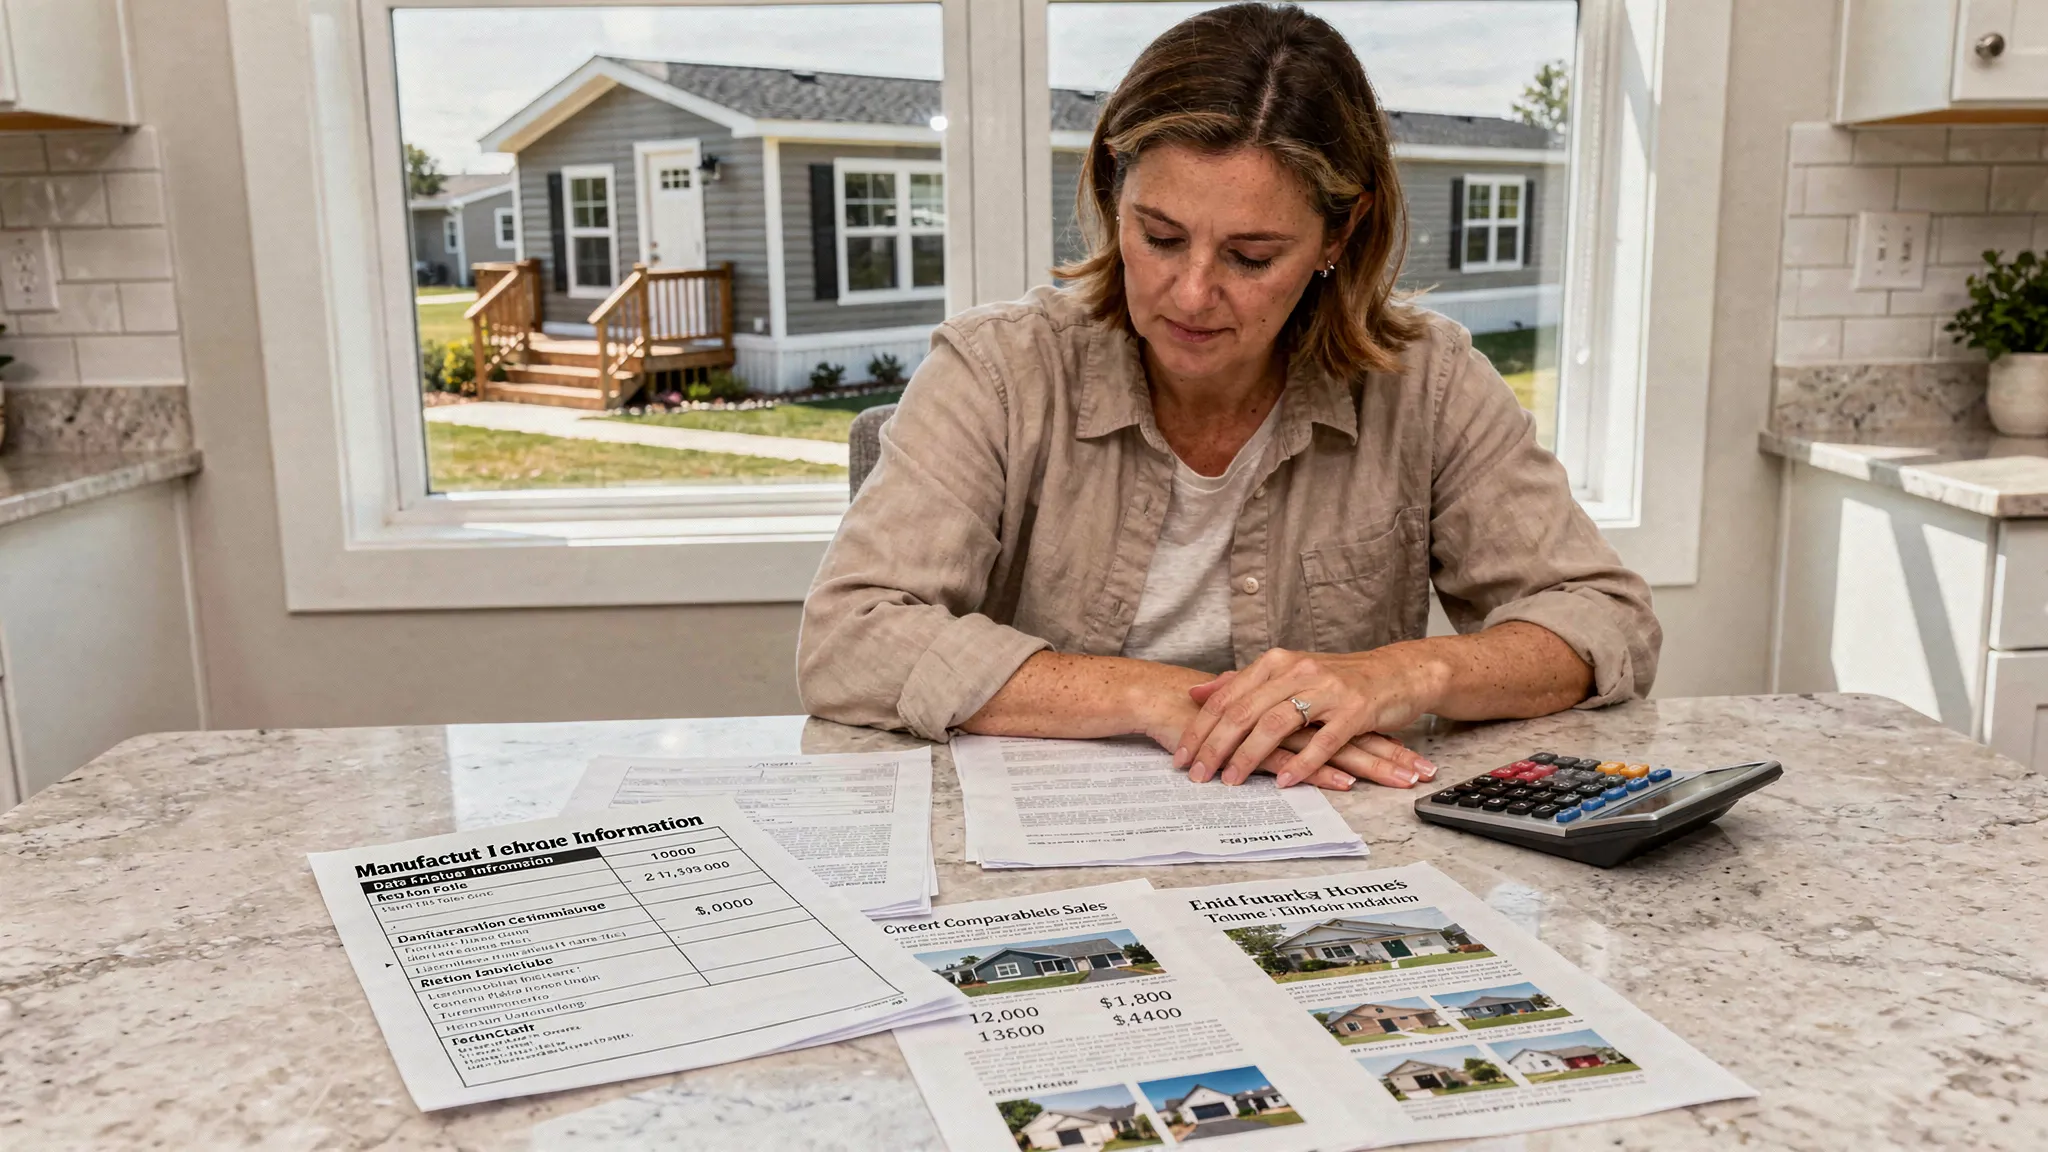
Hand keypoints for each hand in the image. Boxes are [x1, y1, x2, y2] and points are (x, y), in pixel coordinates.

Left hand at [1133, 676, 1388, 791]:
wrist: (1398, 673)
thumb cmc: (1339, 679)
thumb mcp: (1287, 674)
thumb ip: (1242, 683)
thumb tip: (1197, 692)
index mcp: (1276, 663)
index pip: (1227, 698)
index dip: (1200, 729)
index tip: (1181, 758)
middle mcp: (1297, 671)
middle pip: (1244, 711)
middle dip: (1216, 746)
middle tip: (1197, 775)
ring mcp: (1327, 690)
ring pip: (1276, 724)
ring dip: (1249, 756)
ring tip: (1231, 781)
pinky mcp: (1355, 710)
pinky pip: (1323, 741)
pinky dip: (1301, 763)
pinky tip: (1283, 782)